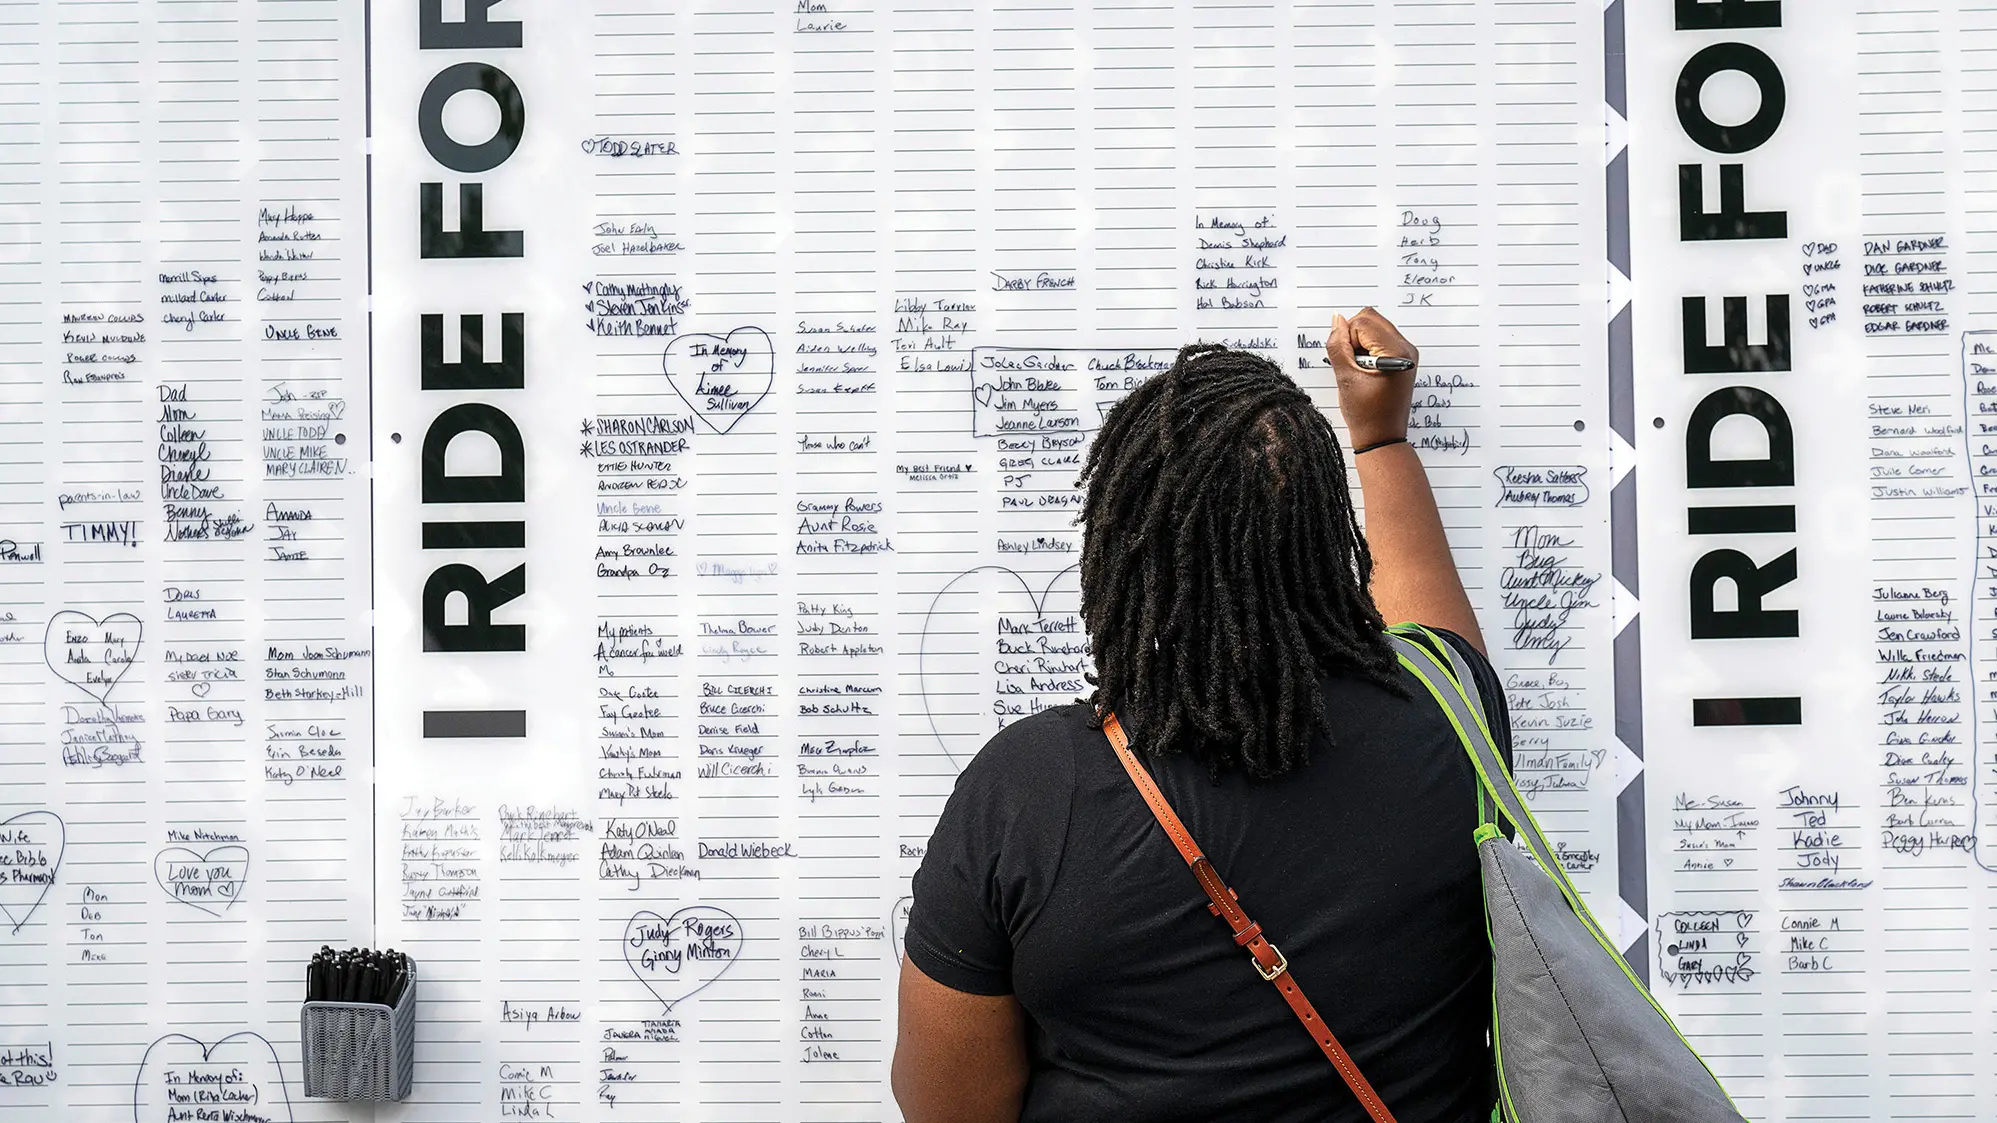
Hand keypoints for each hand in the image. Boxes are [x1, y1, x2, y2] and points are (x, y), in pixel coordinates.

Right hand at [1325, 307, 1418, 450]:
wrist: (1382, 437)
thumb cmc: (1366, 414)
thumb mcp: (1345, 377)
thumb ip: (1337, 345)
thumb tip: (1336, 320)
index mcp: (1396, 352)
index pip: (1362, 322)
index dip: (1347, 340)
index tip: (1349, 363)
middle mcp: (1406, 348)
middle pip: (1371, 319)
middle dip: (1353, 337)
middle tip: (1353, 364)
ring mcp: (1406, 352)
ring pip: (1374, 327)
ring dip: (1359, 343)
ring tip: (1360, 369)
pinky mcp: (1402, 358)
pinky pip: (1379, 339)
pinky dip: (1367, 349)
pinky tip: (1365, 370)